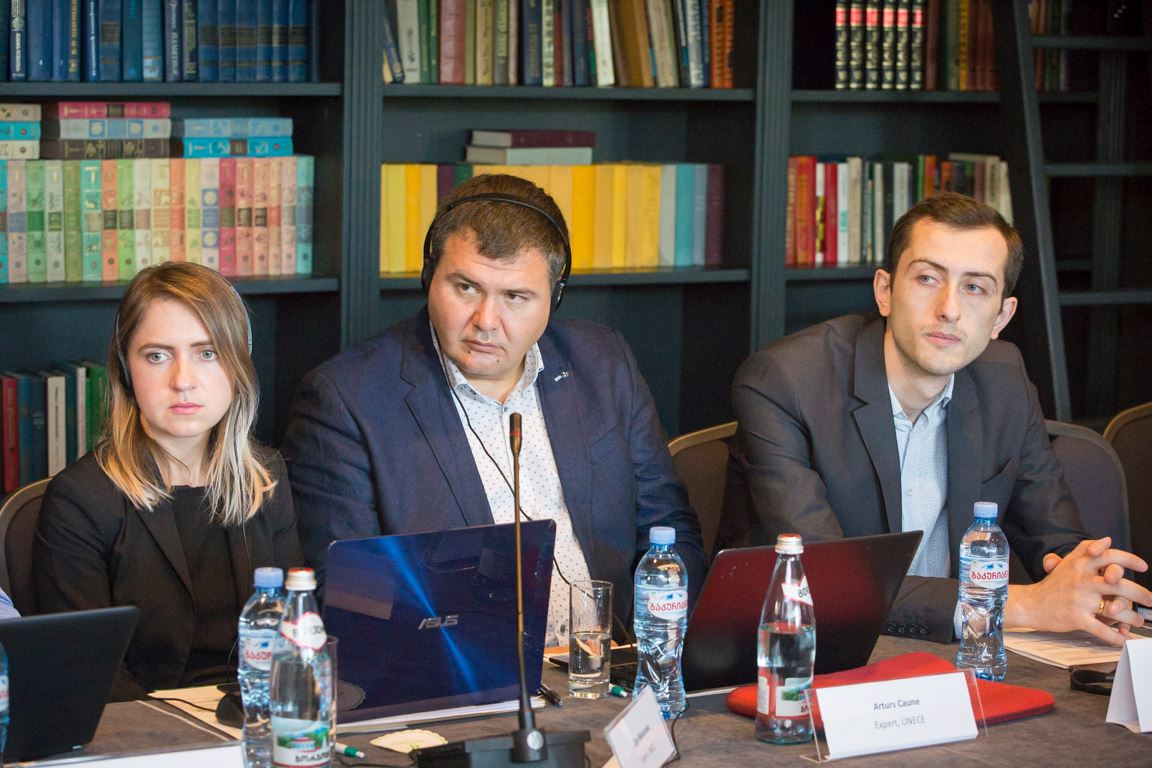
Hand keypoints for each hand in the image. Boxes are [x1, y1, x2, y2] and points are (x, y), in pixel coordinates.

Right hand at [1006, 537, 1151, 645]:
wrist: (1031, 604)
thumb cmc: (1051, 586)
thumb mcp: (1067, 563)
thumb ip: (1086, 550)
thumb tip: (1106, 540)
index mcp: (1080, 564)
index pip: (1109, 556)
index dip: (1129, 560)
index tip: (1143, 566)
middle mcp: (1081, 579)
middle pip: (1118, 583)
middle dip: (1140, 593)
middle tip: (1150, 600)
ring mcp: (1079, 599)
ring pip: (1115, 608)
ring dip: (1131, 617)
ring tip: (1138, 621)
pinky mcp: (1076, 618)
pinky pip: (1102, 629)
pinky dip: (1115, 637)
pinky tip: (1122, 639)